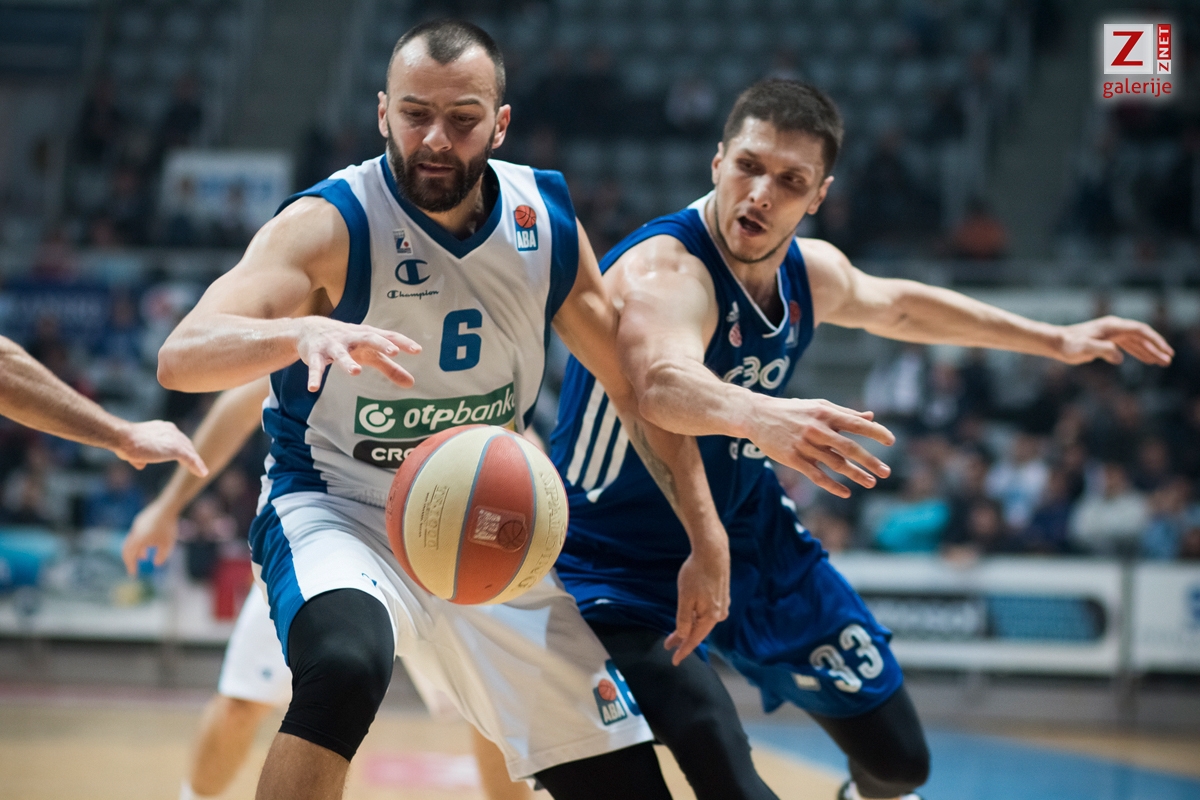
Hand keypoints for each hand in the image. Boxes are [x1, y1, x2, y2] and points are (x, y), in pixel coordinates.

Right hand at [115, 420, 207, 476]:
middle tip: (197, 463)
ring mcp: (175, 439)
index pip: (177, 438)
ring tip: (202, 471)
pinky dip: (197, 466)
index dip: (182, 447)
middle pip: (186, 444)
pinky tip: (202, 473)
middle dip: (192, 454)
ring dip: (196, 462)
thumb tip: (141, 465)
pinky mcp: (176, 449)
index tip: (186, 455)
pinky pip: (191, 459)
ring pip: (190, 452)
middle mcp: (172, 431)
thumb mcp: (134, 449)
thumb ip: (140, 456)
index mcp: (163, 428)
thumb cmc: (125, 443)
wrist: (124, 438)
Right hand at [121, 498, 179, 574]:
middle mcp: (134, 533)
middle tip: (133, 567)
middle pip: (127, 549)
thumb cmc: (168, 527)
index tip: (133, 574)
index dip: (131, 566)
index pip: (130, 556)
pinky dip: (140, 542)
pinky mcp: (140, 520)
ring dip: (136, 550)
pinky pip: (136, 534)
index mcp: (139, 540)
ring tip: (144, 557)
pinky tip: (149, 544)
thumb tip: (156, 563)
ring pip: (132, 541)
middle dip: (130, 559)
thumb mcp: (167, 544)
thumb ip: (161, 555)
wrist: (167, 507)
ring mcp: (136, 525)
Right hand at [295, 316, 421, 390]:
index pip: (388, 336)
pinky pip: (316, 366)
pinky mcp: (316, 354)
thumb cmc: (347, 342)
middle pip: (368, 338)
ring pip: (340, 353)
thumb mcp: (369, 353)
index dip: (403, 342)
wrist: (309, 329)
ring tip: (356, 372)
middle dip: (380, 344)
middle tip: (393, 352)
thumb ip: (390, 368)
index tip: (418, 350)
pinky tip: (313, 388)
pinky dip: (314, 376)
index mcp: (367, 335)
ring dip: (347, 362)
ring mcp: (332, 345)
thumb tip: (412, 384)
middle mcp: (351, 337)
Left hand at [664, 539, 729, 665]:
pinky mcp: (722, 596)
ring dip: (689, 627)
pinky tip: (690, 617)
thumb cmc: (696, 574)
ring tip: (676, 634)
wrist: (712, 552)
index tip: (674, 661)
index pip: (695, 639)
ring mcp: (723, 605)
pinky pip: (706, 613)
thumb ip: (684, 619)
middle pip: (699, 631)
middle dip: (683, 638)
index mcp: (712, 617)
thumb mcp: (686, 598)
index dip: (684, 650)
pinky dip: (696, 617)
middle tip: (668, 645)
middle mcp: (720, 614)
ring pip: (703, 622)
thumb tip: (682, 636)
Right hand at [746, 398, 893, 497]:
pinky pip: (816, 476)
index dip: (875, 432)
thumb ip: (844, 413)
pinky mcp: (793, 459)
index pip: (855, 424)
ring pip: (835, 464)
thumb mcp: (818, 405)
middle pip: (849, 448)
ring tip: (870, 483)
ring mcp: (804, 446)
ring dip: (855, 475)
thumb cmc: (791, 410)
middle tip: (886, 472)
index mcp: (825, 413)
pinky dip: (832, 486)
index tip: (891, 441)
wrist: (757, 415)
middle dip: (870, 461)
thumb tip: (871, 417)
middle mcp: (816, 430)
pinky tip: (845, 493)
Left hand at [1057, 316, 1173, 366]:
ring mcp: (1112, 334)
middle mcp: (1115, 327)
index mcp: (1112, 326)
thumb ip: (1102, 350)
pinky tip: (1147, 361)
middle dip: (1156, 348)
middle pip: (1141, 336)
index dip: (1154, 341)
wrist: (1056, 343)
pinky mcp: (1108, 341)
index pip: (1140, 331)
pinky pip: (1129, 346)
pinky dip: (1139, 353)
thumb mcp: (1084, 348)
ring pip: (1136, 342)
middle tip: (1168, 360)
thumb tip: (1120, 358)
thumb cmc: (1068, 345)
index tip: (1165, 351)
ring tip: (1163, 363)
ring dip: (1150, 352)